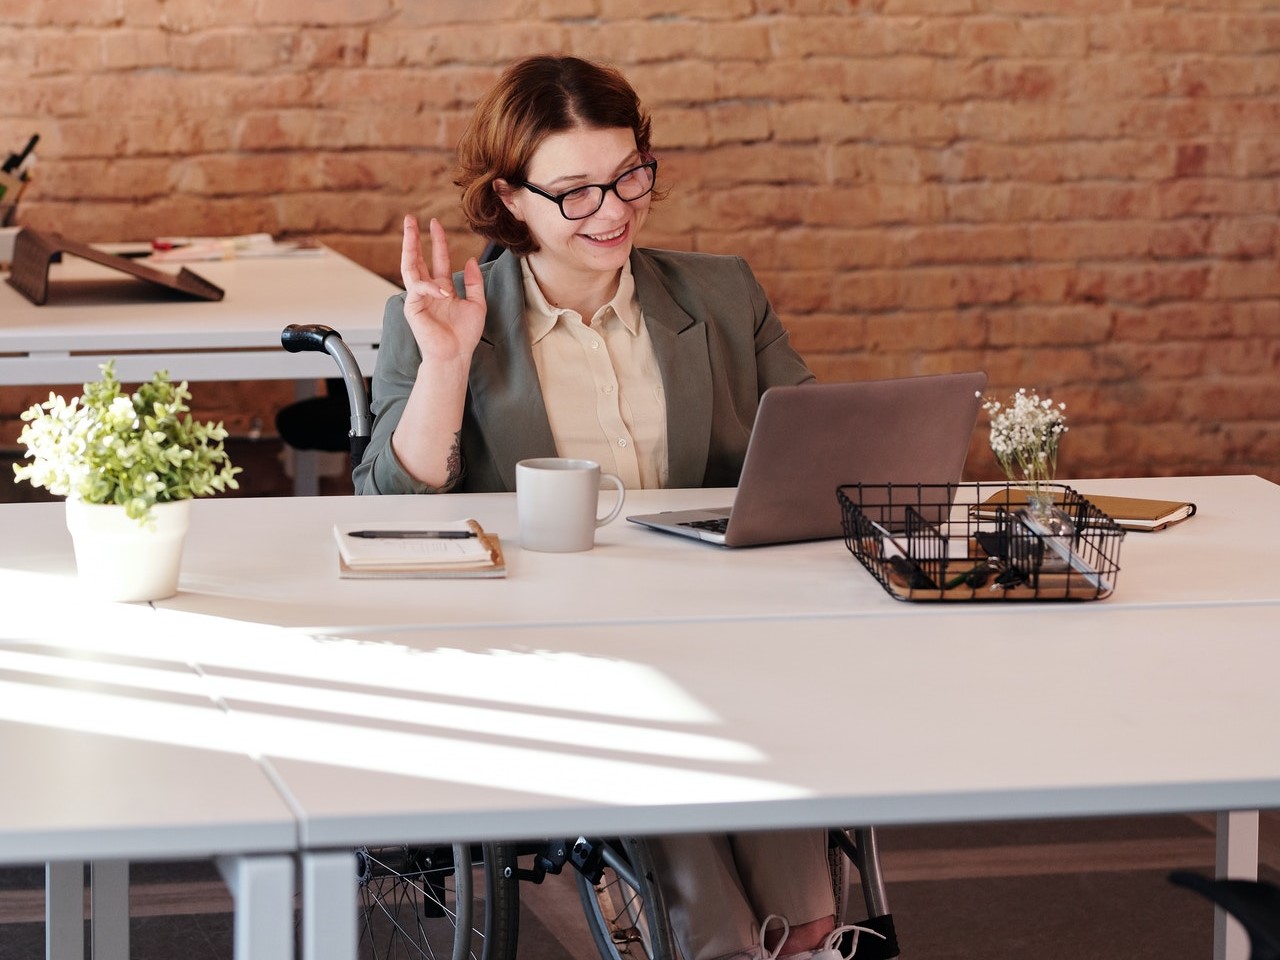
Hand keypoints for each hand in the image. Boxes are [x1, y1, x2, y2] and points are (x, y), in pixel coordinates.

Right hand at [400, 215, 485, 365]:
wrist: (456, 356)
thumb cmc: (464, 336)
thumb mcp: (477, 304)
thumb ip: (474, 282)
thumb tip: (471, 259)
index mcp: (442, 289)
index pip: (437, 260)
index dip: (437, 242)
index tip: (435, 224)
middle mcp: (428, 291)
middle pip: (416, 259)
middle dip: (412, 238)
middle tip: (410, 218)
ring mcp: (418, 298)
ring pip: (409, 267)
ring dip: (409, 247)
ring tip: (410, 229)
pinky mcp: (412, 308)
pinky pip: (418, 289)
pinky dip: (431, 287)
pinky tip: (444, 291)